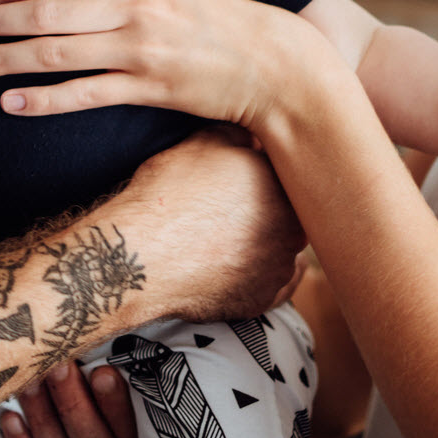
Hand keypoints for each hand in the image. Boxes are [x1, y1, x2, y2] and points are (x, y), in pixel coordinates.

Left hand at [0, 0, 347, 129]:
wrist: (272, 63)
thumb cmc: (218, 18)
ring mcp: (142, 49)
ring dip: (3, 59)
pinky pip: (85, 94)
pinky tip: (11, 102)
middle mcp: (137, 5)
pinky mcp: (149, 89)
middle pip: (48, 13)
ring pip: (57, 52)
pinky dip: (44, 98)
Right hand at [107, 127, 305, 324]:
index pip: (284, 175)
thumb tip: (252, 138)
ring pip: (281, 251)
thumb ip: (240, 136)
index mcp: (286, 188)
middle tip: (233, 207)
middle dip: (267, 209)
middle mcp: (294, 230)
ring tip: (225, 237)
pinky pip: (270, 286)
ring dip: (264, 244)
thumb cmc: (171, 194)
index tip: (240, 178)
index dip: (260, 174)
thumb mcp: (204, 142)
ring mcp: (279, 270)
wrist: (143, 254)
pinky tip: (232, 264)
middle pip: (287, 214)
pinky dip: (255, 276)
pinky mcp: (262, 301)